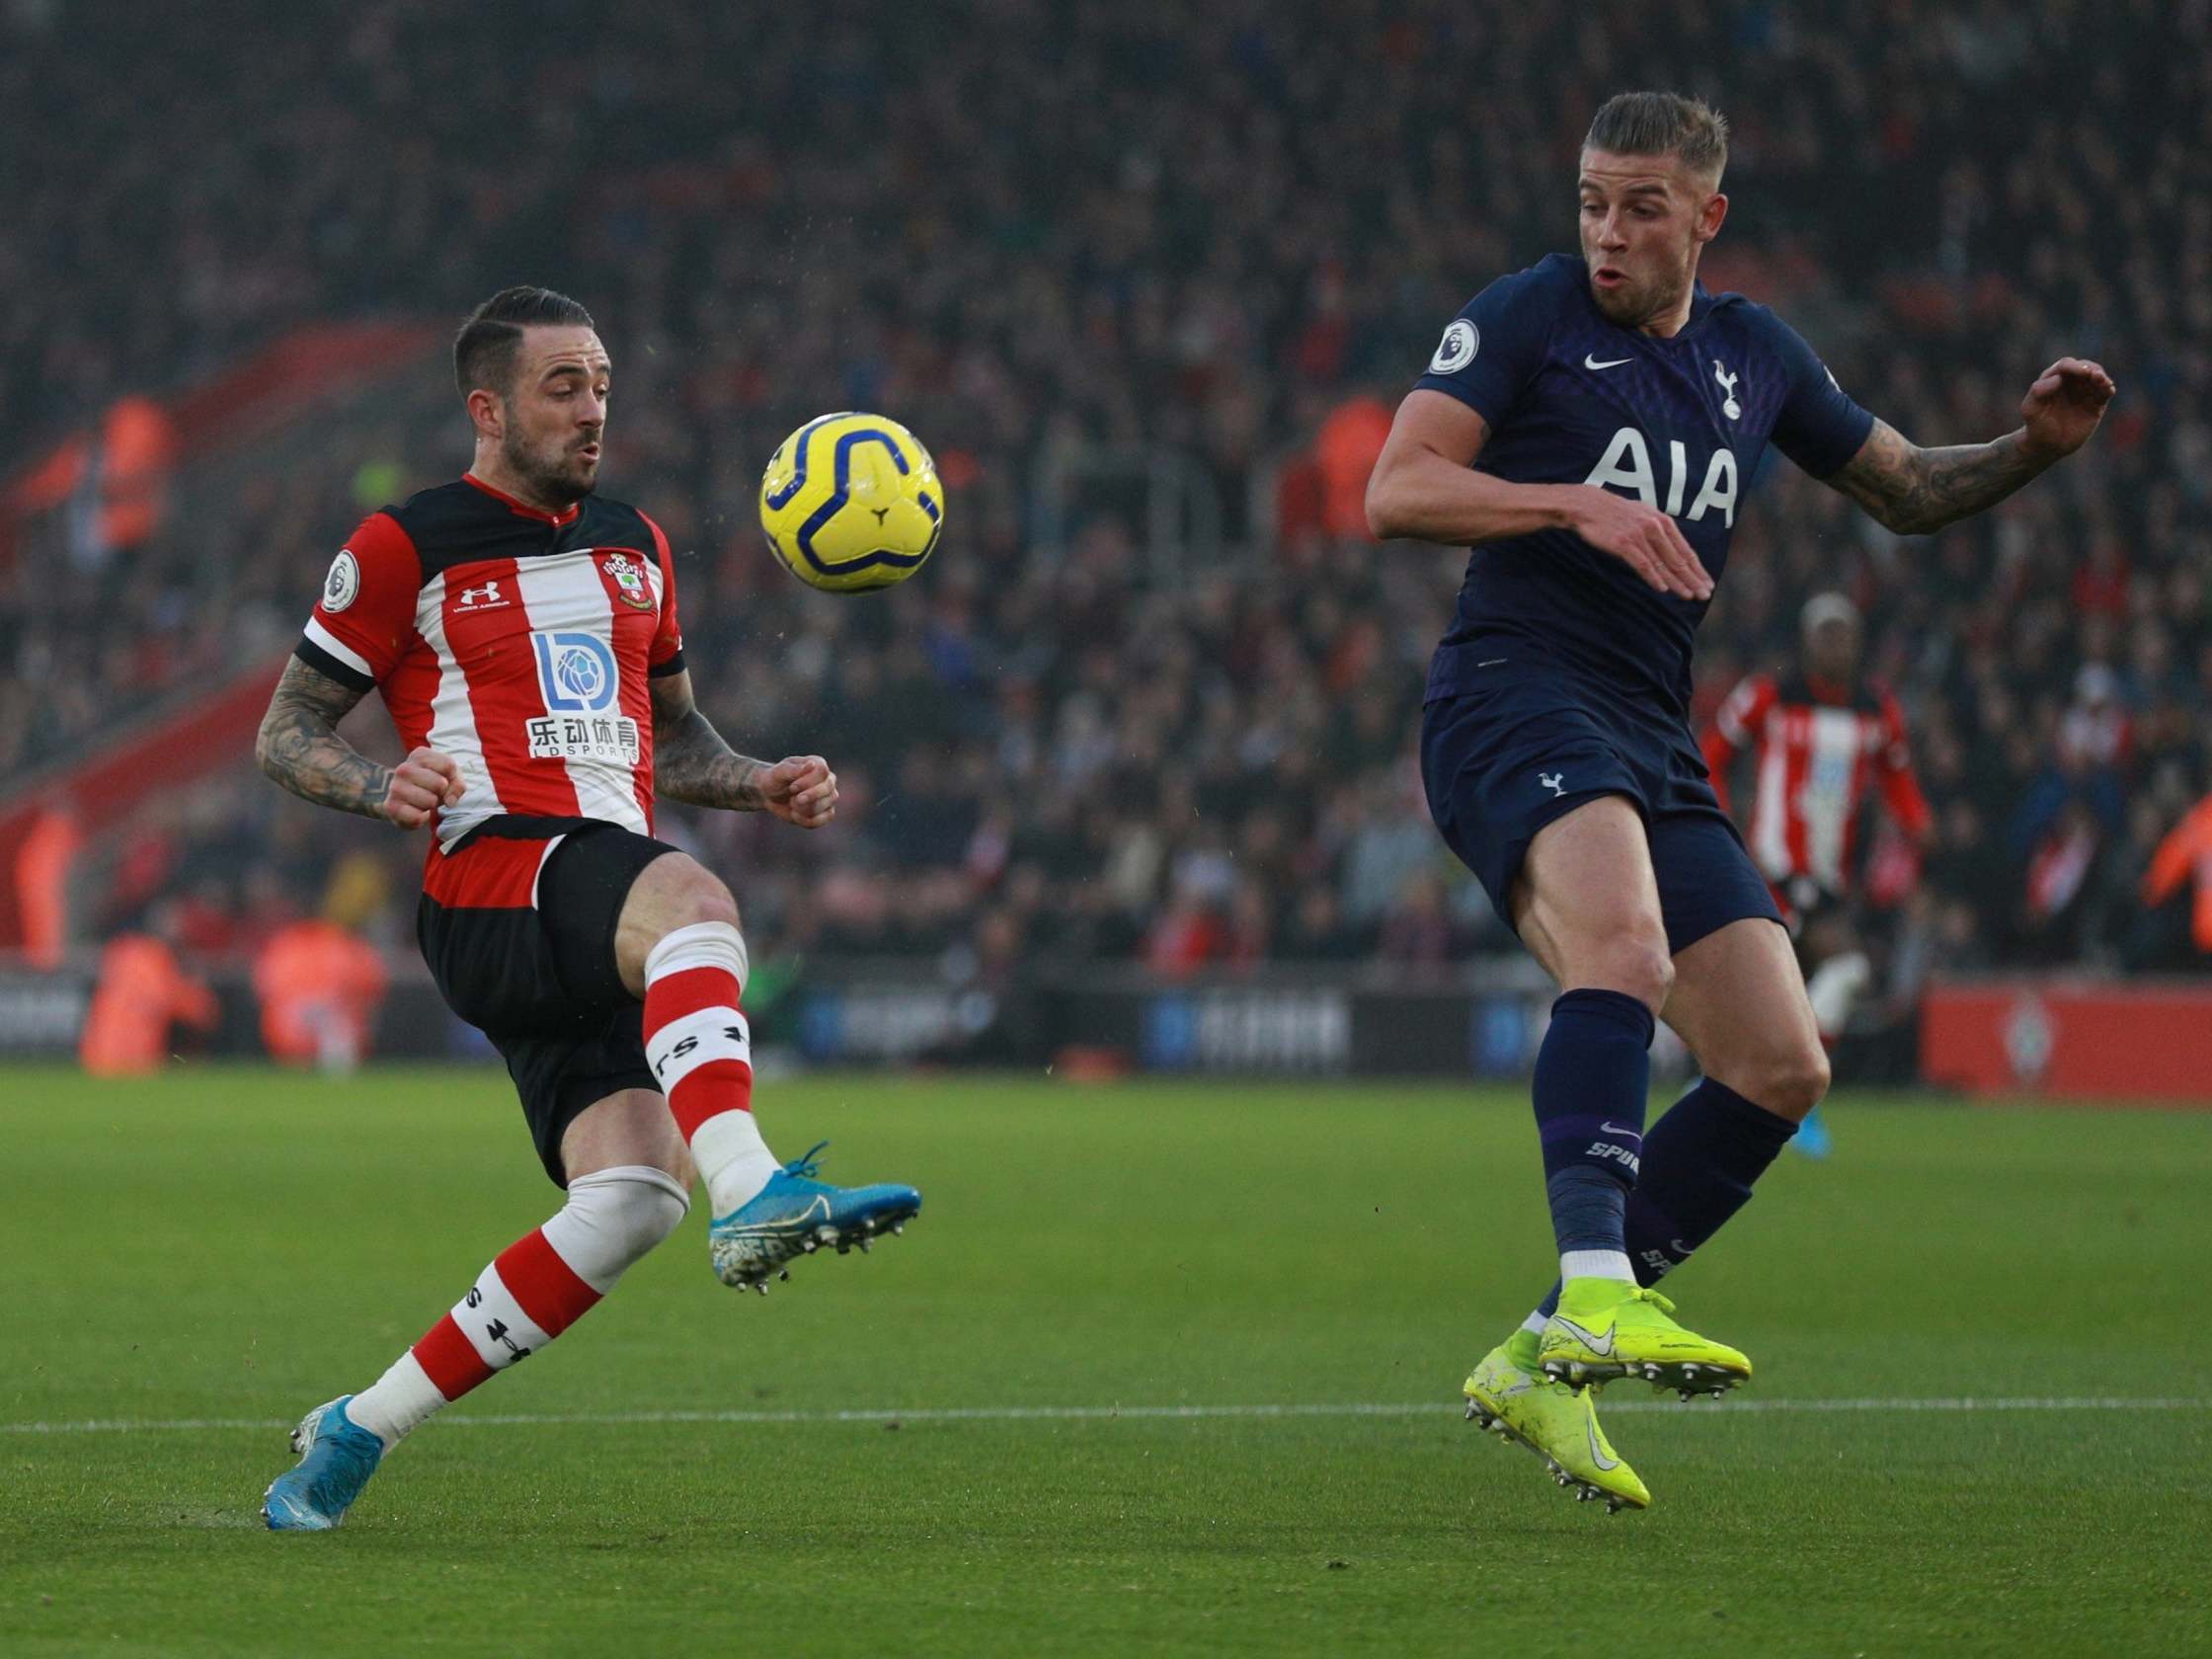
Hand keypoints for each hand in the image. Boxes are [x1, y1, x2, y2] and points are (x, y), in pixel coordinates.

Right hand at [382, 746, 464, 828]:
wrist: (406, 799)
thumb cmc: (433, 784)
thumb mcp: (451, 778)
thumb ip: (458, 785)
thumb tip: (450, 802)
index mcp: (420, 755)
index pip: (449, 765)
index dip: (453, 778)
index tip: (445, 780)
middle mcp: (404, 768)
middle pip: (440, 784)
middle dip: (442, 793)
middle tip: (433, 793)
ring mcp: (395, 787)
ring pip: (430, 801)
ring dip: (432, 805)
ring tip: (424, 801)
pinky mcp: (391, 806)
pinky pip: (418, 817)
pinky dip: (422, 818)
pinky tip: (417, 811)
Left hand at [754, 755, 837, 828]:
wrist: (770, 795)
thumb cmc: (775, 779)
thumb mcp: (779, 773)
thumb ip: (794, 770)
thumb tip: (812, 764)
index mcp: (818, 764)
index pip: (822, 772)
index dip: (808, 782)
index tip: (792, 787)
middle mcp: (828, 780)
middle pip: (828, 789)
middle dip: (810, 797)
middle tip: (793, 800)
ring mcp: (829, 797)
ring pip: (826, 805)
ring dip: (805, 809)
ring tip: (792, 804)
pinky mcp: (826, 813)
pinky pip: (824, 819)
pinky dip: (807, 820)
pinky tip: (795, 815)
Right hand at [1565, 487, 1713, 601]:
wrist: (1588, 505)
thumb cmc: (1615, 513)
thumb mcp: (1643, 515)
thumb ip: (1659, 530)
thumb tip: (1673, 548)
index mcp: (1662, 521)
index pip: (1685, 550)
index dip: (1698, 569)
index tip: (1707, 584)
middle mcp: (1655, 527)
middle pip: (1678, 559)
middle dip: (1693, 579)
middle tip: (1705, 595)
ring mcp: (1640, 535)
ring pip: (1663, 564)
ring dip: (1677, 582)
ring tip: (1688, 595)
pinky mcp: (1623, 543)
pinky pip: (1642, 564)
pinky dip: (1653, 577)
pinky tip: (1662, 589)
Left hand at [2019, 357, 2114, 459]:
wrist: (2048, 446)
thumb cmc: (2036, 425)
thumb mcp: (2030, 409)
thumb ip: (2038, 391)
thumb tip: (2058, 378)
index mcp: (2053, 378)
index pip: (2066, 365)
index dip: (2075, 366)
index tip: (2083, 373)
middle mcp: (2070, 382)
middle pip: (2085, 367)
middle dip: (2091, 368)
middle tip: (2095, 376)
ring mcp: (2084, 391)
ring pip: (2097, 377)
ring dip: (2102, 377)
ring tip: (2103, 382)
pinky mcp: (2096, 403)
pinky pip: (2104, 393)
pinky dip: (2108, 389)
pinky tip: (2109, 390)